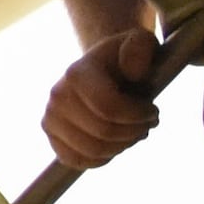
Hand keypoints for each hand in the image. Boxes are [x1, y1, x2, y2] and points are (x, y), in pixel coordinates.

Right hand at [42, 25, 162, 169]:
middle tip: (148, 123)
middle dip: (134, 132)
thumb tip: (133, 72)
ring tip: (135, 131)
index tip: (153, 111)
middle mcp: (57, 97)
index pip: (109, 108)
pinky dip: (104, 158)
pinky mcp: (52, 138)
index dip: (138, 116)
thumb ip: (141, 47)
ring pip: (94, 151)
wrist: (100, 70)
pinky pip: (79, 161)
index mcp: (76, 73)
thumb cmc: (124, 58)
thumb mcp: (140, 42)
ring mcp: (50, 119)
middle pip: (103, 132)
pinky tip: (117, 142)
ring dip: (123, 145)